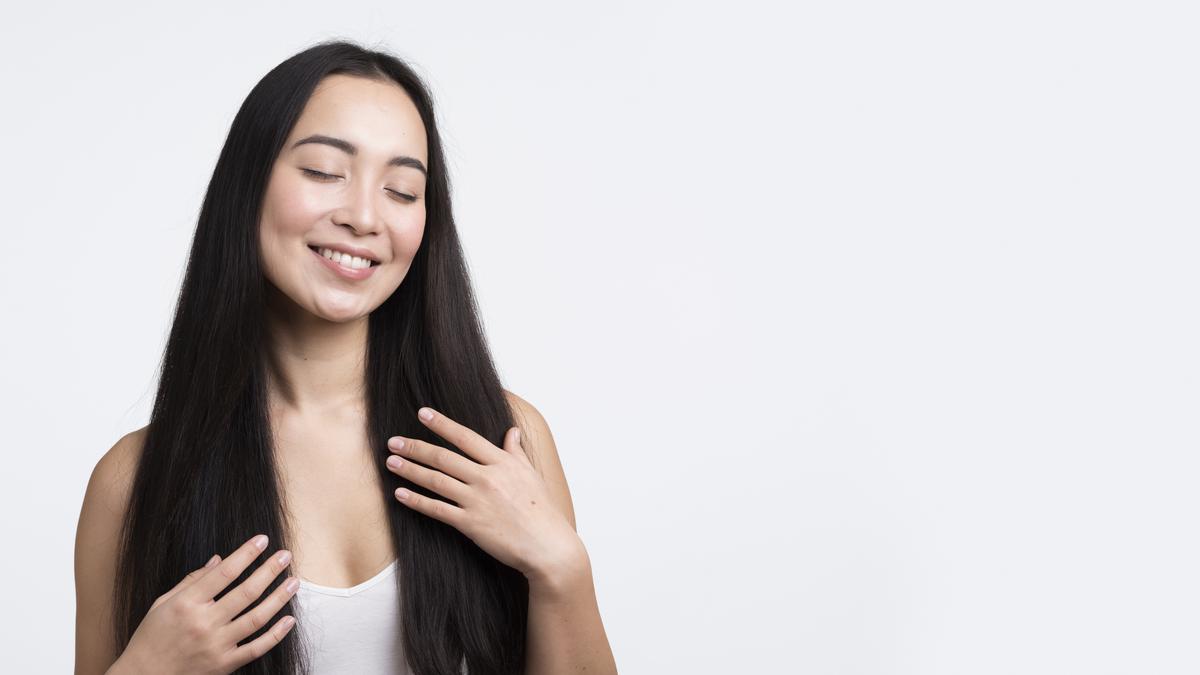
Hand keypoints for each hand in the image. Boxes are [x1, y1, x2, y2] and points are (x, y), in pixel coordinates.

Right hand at [116, 534, 299, 674]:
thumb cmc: (151, 638)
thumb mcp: (163, 603)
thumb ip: (192, 580)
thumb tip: (220, 559)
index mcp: (187, 604)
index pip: (224, 573)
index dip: (246, 554)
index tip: (262, 540)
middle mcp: (204, 623)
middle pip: (246, 592)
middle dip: (270, 570)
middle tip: (286, 556)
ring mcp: (216, 645)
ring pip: (257, 618)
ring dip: (279, 598)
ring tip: (294, 582)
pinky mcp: (224, 665)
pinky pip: (257, 648)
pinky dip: (276, 635)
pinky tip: (290, 619)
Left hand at [386, 406, 583, 580]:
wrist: (547, 545)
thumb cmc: (541, 511)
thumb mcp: (531, 475)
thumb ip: (516, 452)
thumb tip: (512, 431)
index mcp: (502, 463)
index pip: (466, 438)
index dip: (442, 424)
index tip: (423, 413)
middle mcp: (487, 478)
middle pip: (444, 457)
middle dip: (415, 447)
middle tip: (393, 441)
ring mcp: (477, 501)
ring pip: (436, 480)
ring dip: (410, 470)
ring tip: (391, 462)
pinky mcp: (470, 524)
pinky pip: (437, 509)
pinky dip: (417, 501)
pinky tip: (401, 494)